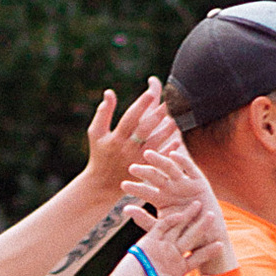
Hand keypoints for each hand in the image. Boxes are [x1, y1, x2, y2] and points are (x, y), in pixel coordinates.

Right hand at [80, 82, 175, 198]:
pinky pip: (159, 159)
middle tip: (171, 102)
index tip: (151, 93)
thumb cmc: (99, 154)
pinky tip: (178, 140)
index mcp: (116, 137)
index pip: (130, 118)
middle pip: (145, 128)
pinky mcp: (144, 170)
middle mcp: (127, 148)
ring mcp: (137, 160)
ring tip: (178, 118)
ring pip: (155, 142)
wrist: (102, 184)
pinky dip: (168, 150)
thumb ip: (103, 112)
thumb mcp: (96, 133)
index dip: (140, 106)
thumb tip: (109, 92)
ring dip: (167, 131)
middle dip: (158, 115)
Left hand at [123, 137, 225, 275]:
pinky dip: (183, 161)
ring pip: (170, 169)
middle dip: (144, 172)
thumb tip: (125, 209)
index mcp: (161, 199)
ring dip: (159, 160)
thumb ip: (145, 220)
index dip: (135, 188)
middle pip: (155, 177)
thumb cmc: (185, 236)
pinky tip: (173, 154)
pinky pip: (191, 169)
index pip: (145, 191)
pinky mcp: (199, 182)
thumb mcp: (163, 228)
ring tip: (147, 155)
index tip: (123, 186)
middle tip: (132, 168)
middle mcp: (172, 189)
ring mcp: (185, 184)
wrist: (209, 240)